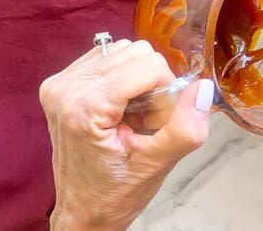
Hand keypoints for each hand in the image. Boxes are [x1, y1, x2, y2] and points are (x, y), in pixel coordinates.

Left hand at [39, 39, 213, 229]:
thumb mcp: (158, 165)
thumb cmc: (114, 194)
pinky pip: (107, 56)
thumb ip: (184, 128)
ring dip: (138, 80)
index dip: (165, 92)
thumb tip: (203, 89)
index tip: (155, 123)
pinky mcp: (60, 82)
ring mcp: (59, 83)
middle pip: (136, 52)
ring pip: (123, 50)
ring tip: (131, 117)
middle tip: (144, 122)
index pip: (148, 66)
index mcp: (84, 108)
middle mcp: (65, 89)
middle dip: (151, 85)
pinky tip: (119, 108)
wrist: (82, 211)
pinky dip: (122, 77)